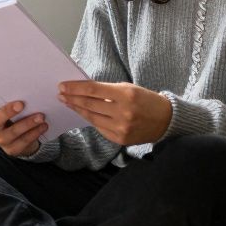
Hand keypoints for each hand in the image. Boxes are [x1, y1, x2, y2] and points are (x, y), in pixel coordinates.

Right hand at [0, 85, 48, 156]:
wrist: (21, 144)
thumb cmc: (14, 122)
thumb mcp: (7, 112)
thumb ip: (6, 101)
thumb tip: (11, 81)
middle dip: (8, 111)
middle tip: (21, 104)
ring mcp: (2, 141)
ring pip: (14, 131)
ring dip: (28, 123)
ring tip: (41, 116)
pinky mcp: (12, 150)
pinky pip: (24, 141)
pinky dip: (35, 133)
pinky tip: (43, 126)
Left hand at [57, 81, 171, 145]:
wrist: (165, 120)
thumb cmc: (145, 100)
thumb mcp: (129, 88)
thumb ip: (107, 90)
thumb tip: (82, 90)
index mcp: (126, 95)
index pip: (93, 89)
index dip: (75, 88)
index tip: (62, 86)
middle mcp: (123, 112)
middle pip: (89, 104)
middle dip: (72, 98)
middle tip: (60, 94)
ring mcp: (121, 128)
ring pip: (92, 117)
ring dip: (77, 109)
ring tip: (68, 102)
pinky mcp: (120, 139)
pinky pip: (99, 128)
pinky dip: (90, 120)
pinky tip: (82, 113)